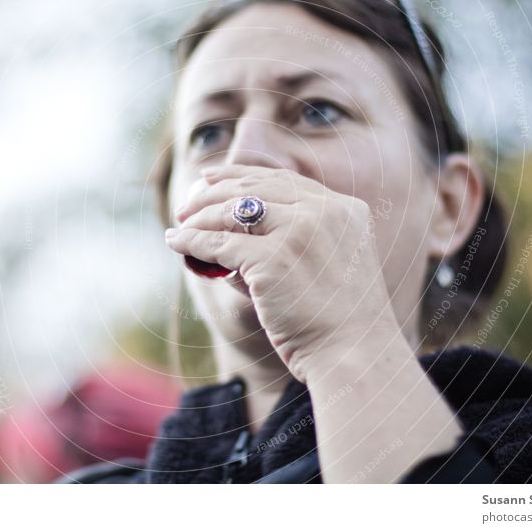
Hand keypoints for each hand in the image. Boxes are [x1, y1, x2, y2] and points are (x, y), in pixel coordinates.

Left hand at [166, 164, 401, 382]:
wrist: (356, 354)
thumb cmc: (341, 321)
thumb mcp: (331, 264)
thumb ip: (294, 241)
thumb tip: (231, 234)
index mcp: (345, 209)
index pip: (284, 180)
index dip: (242, 175)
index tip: (214, 177)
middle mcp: (324, 211)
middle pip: (255, 187)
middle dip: (214, 191)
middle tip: (188, 202)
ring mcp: (299, 232)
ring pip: (233, 211)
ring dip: (199, 215)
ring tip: (180, 223)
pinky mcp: (273, 258)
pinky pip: (219, 243)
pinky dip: (192, 241)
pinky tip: (176, 241)